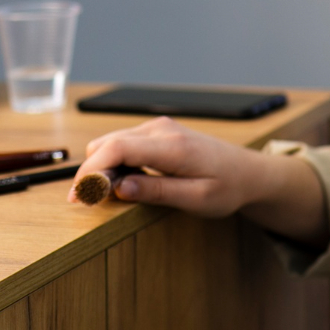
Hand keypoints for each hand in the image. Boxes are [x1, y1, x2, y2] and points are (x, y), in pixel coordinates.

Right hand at [70, 117, 329, 246]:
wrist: (249, 172)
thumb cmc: (228, 188)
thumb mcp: (196, 198)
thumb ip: (157, 191)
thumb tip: (118, 188)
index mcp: (172, 146)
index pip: (116, 148)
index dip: (90, 171)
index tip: (79, 196)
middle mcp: (162, 129)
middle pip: (107, 144)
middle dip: (90, 172)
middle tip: (87, 203)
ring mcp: (160, 127)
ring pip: (112, 142)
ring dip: (101, 167)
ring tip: (106, 195)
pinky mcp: (159, 132)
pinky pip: (124, 143)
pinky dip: (114, 161)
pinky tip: (120, 182)